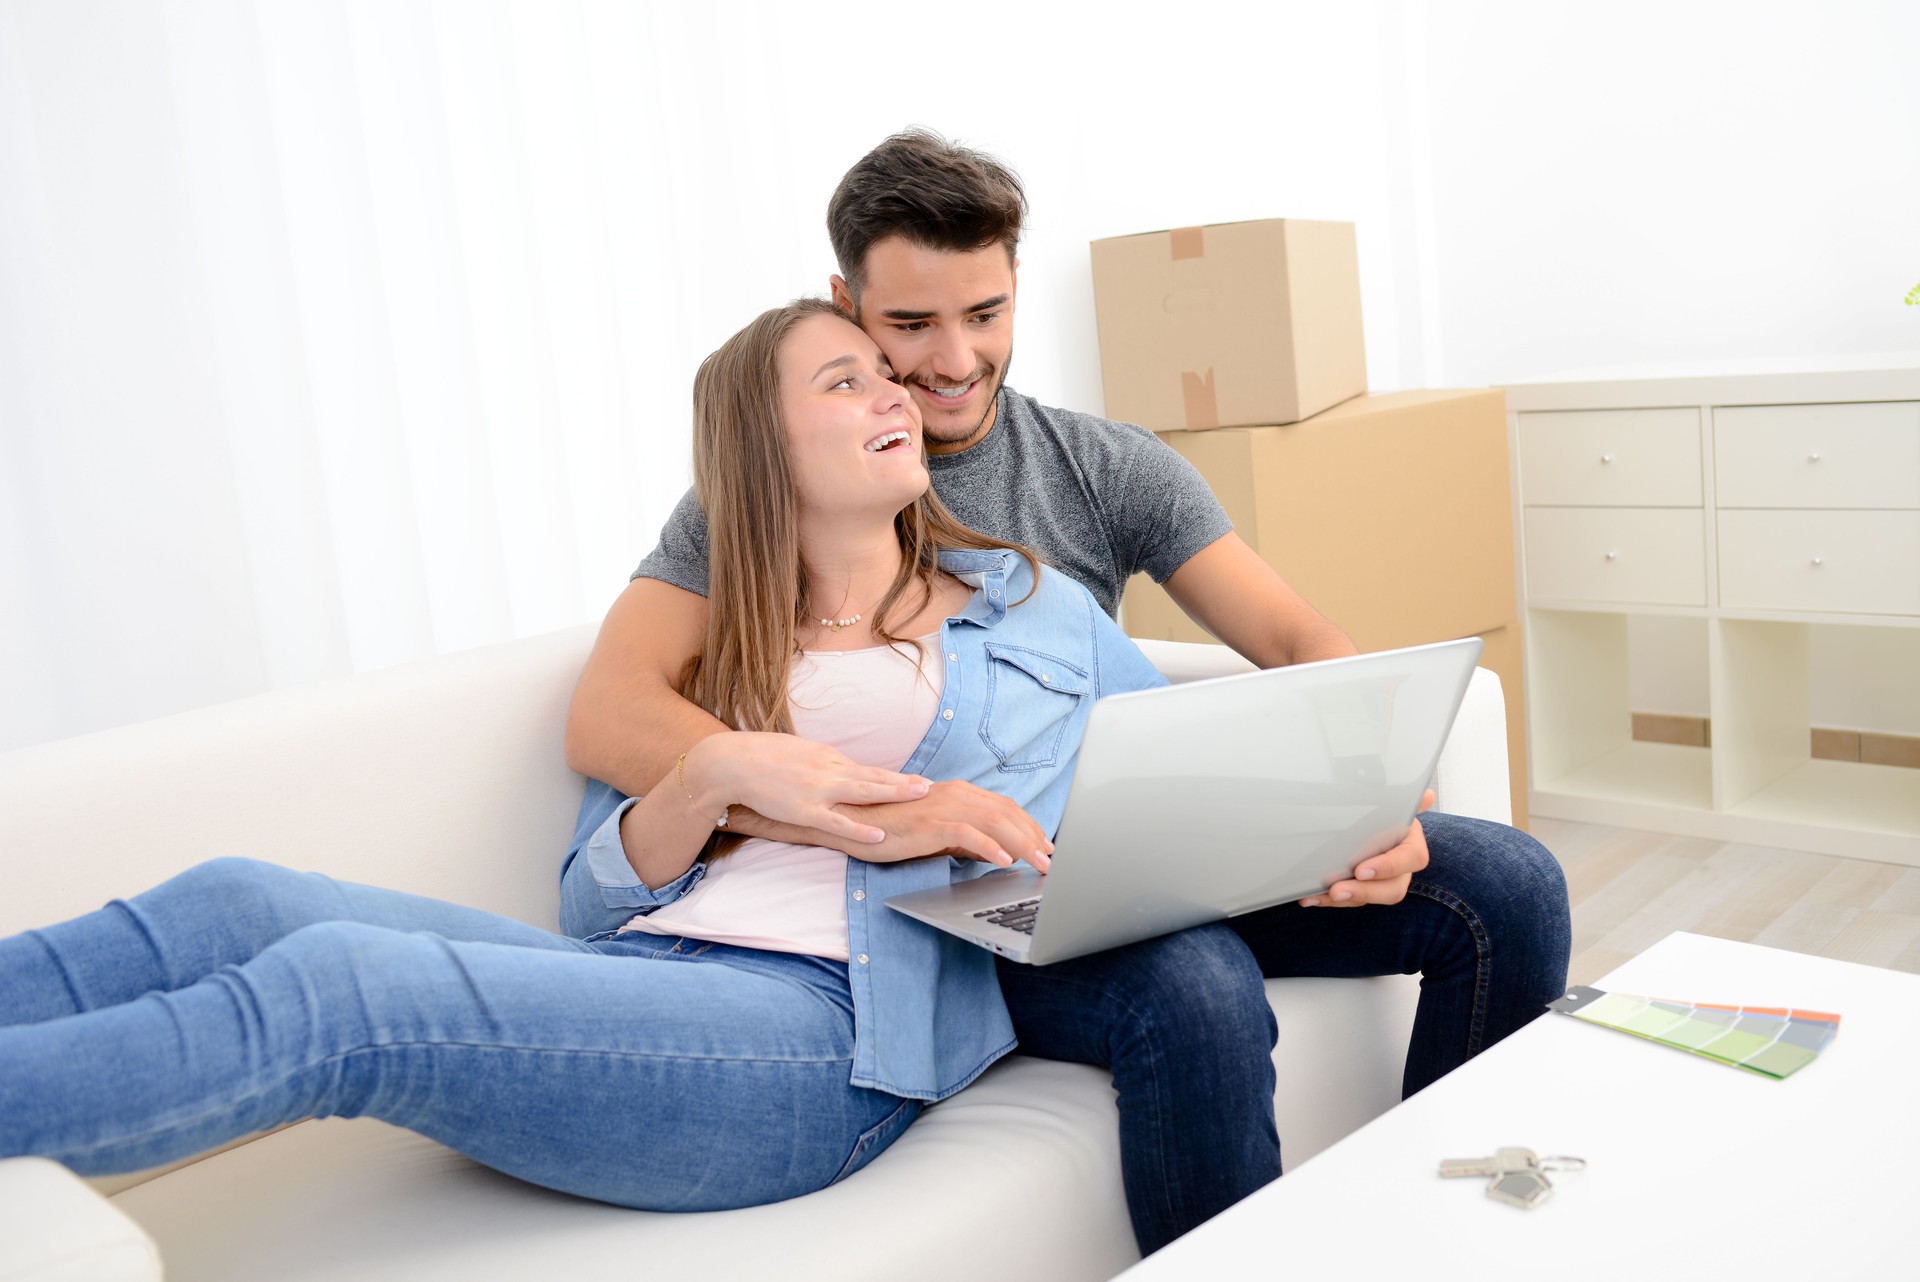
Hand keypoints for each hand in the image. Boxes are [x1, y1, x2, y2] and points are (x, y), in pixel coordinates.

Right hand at [687, 732, 930, 845]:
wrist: (733, 762)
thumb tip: (842, 773)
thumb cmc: (762, 757)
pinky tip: (880, 834)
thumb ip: (824, 766)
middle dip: (906, 783)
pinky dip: (860, 827)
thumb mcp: (801, 755)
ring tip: (921, 798)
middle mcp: (830, 771)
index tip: (920, 781)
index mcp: (829, 758)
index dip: (897, 776)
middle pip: (875, 777)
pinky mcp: (805, 810)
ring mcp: (819, 790)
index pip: (871, 770)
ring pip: (865, 792)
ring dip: (895, 794)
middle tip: (933, 786)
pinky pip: (837, 822)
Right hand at [827, 781, 1053, 871]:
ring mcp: (944, 806)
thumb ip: (967, 838)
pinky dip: (990, 847)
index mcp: (960, 793)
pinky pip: (968, 834)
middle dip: (1034, 837)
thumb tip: (998, 853)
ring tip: (1039, 864)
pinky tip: (1004, 862)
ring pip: (995, 822)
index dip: (1030, 826)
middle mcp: (957, 794)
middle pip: (1007, 813)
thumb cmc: (894, 827)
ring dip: (1022, 845)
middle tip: (1051, 861)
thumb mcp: (938, 833)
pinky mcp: (930, 822)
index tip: (1046, 846)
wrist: (855, 819)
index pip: (1006, 808)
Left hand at [1299, 788, 1434, 907]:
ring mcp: (1384, 882)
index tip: (1361, 870)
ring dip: (1344, 900)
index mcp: (1412, 844)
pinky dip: (1329, 901)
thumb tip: (1427, 795)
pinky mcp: (1364, 890)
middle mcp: (1402, 868)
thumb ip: (1409, 801)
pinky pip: (1351, 901)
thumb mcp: (1394, 803)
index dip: (1388, 867)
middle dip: (1363, 892)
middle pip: (1393, 889)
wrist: (1374, 818)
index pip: (1411, 860)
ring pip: (1370, 898)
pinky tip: (1310, 897)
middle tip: (1337, 889)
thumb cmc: (1385, 811)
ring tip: (1319, 895)